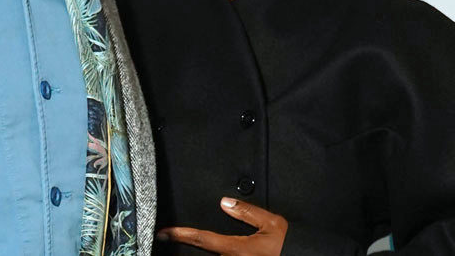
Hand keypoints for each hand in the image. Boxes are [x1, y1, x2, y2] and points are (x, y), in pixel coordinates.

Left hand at [156, 197, 287, 254]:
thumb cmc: (290, 247)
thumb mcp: (272, 224)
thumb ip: (247, 212)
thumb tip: (225, 203)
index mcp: (236, 249)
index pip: (202, 238)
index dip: (180, 234)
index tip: (163, 232)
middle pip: (204, 254)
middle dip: (189, 247)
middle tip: (172, 239)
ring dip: (203, 254)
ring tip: (189, 245)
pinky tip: (214, 252)